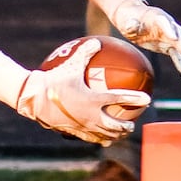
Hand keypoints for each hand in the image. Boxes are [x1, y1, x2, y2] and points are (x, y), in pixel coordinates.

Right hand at [15, 39, 148, 144]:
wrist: (32, 98)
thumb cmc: (53, 79)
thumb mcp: (70, 64)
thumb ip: (86, 52)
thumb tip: (97, 40)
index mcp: (93, 98)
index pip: (119, 99)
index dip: (135, 99)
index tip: (148, 99)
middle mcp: (91, 115)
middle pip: (115, 125)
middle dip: (127, 125)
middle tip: (132, 122)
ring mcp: (82, 125)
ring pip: (105, 135)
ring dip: (115, 135)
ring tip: (120, 133)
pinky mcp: (73, 131)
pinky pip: (90, 138)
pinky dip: (99, 139)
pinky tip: (102, 140)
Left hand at [111, 0, 180, 74]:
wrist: (131, 19)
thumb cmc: (129, 19)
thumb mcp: (127, 22)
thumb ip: (131, 25)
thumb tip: (132, 26)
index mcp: (156, 16)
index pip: (164, 22)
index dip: (169, 30)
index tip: (173, 38)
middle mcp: (166, 25)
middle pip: (176, 33)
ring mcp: (167, 35)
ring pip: (178, 43)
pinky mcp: (166, 44)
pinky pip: (174, 52)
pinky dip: (179, 60)